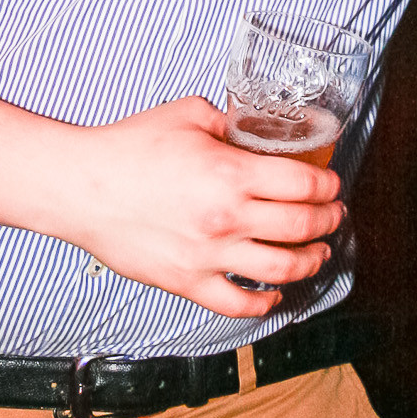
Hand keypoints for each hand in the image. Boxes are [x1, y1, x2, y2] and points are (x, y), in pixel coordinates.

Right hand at [72, 97, 345, 319]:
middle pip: (302, 226)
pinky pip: (237, 303)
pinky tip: (275, 293)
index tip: (332, 185)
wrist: (81, 187)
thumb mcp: (189, 114)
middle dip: (328, 220)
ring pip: (281, 269)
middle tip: (334, 215)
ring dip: (311, 261)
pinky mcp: (186, 282)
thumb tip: (253, 128)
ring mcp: (208, 255)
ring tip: (319, 253)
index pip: (304, 183)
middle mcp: (227, 217)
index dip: (328, 185)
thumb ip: (230, 121)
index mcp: (232, 173)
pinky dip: (264, 302)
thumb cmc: (130, 147)